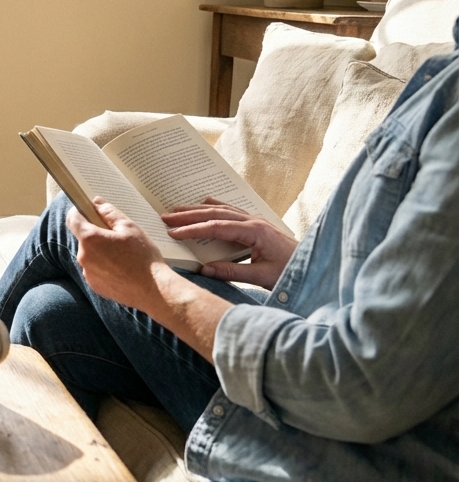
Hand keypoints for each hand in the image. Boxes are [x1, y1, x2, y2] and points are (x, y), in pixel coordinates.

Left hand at [65, 198, 173, 312]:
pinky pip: (95, 269)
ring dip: (101, 251)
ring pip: (90, 254)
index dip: (80, 212)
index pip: (73, 219)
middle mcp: (83, 257)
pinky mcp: (94, 286)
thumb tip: (96, 203)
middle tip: (118, 236)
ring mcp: (87, 273)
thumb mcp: (129, 227)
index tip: (90, 210)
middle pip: (84, 238)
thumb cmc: (143, 257)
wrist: (153, 290)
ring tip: (124, 255)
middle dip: (97, 233)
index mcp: (89, 239)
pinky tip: (122, 268)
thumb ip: (109, 212)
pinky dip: (104, 266)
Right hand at [162, 198, 296, 289]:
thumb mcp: (261, 277)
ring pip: (222, 209)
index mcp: (254, 232)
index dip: (193, 229)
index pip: (216, 227)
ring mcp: (256, 221)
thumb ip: (232, 272)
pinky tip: (205, 204)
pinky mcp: (257, 225)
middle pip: (215, 213)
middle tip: (166, 216)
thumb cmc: (291, 273)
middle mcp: (254, 222)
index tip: (173, 232)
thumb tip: (204, 269)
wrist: (314, 269)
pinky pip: (231, 211)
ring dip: (198, 209)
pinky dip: (214, 207)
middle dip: (189, 214)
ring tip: (177, 209)